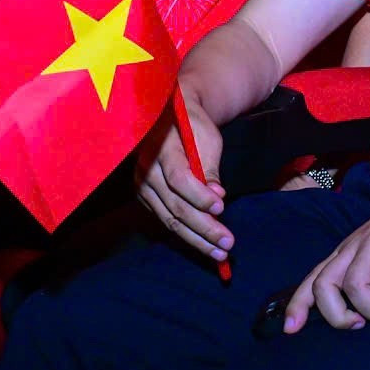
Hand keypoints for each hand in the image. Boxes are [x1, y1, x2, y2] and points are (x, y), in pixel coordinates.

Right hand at [133, 83, 229, 260]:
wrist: (170, 118)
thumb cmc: (193, 126)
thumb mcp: (207, 139)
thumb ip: (209, 169)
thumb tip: (217, 197)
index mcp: (162, 148)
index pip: (179, 179)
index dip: (200, 196)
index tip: (222, 207)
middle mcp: (146, 169)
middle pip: (174, 206)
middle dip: (203, 228)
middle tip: (227, 243)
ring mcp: (141, 185)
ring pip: (169, 218)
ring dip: (196, 238)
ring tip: (219, 251)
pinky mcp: (144, 197)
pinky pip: (164, 219)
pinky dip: (184, 233)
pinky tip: (202, 243)